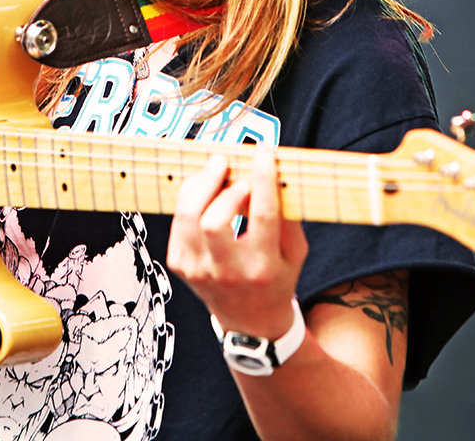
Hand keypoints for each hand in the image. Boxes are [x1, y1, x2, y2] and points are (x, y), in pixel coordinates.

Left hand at [166, 143, 308, 340]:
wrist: (251, 323)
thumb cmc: (277, 278)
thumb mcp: (296, 252)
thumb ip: (288, 215)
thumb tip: (276, 173)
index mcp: (263, 267)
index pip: (262, 215)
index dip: (262, 178)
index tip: (264, 152)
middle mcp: (228, 272)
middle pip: (214, 220)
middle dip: (224, 187)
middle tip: (233, 169)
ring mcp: (199, 271)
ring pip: (189, 217)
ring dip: (202, 185)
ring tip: (216, 168)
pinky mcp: (180, 265)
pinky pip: (178, 222)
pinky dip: (190, 198)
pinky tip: (204, 190)